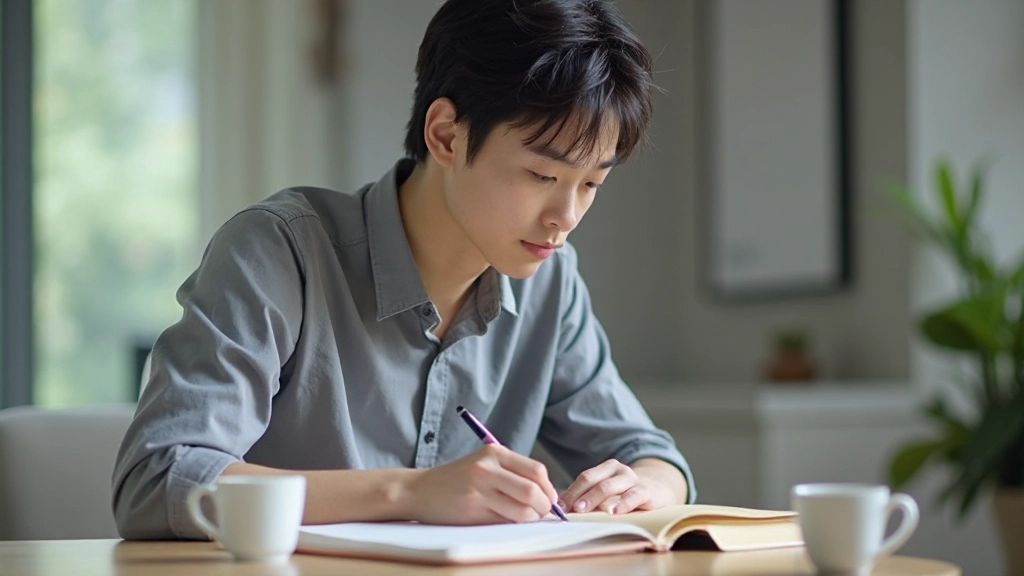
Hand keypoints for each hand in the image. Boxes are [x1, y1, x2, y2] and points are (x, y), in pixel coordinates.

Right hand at [404, 444, 558, 524]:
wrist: (419, 490)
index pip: (536, 470)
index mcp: (494, 452)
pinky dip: (513, 524)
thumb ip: (511, 473)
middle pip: (533, 490)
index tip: (550, 499)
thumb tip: (545, 495)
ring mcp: (479, 489)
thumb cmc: (457, 480)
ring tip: (527, 518)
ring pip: (522, 510)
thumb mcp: (483, 464)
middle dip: (545, 506)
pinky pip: (505, 521)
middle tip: (543, 513)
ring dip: (531, 518)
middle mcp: (487, 468)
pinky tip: (509, 521)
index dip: (549, 488)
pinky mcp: (472, 509)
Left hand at [559, 458, 681, 514]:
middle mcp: (618, 470)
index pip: (584, 478)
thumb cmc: (627, 493)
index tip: (558, 506)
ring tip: (582, 510)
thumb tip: (564, 510)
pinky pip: (633, 496)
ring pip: (609, 486)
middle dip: (577, 494)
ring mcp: (632, 479)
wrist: (659, 490)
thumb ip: (590, 498)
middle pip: (592, 480)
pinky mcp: (646, 491)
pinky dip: (623, 503)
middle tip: (567, 508)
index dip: (570, 492)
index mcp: (606, 469)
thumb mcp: (609, 492)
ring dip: (593, 498)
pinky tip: (614, 512)